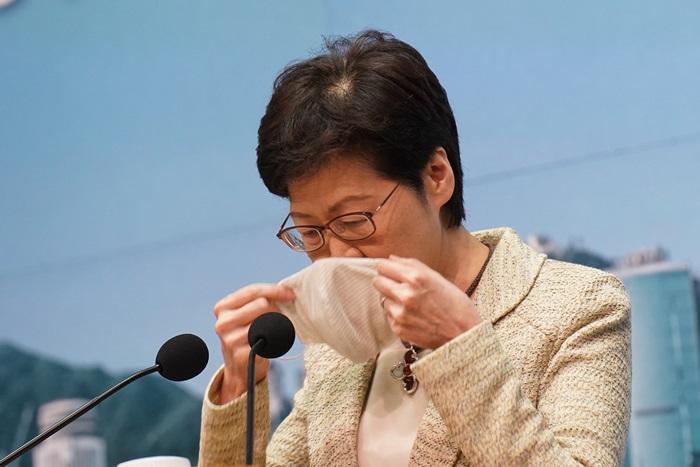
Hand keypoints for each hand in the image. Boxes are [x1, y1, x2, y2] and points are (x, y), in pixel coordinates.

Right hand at [212, 283, 295, 403]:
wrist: (240, 370)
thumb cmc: (248, 336)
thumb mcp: (247, 315)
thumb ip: (260, 300)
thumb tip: (286, 292)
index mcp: (222, 308)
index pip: (252, 291)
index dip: (274, 290)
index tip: (290, 294)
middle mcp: (222, 323)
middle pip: (261, 304)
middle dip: (275, 310)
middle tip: (279, 319)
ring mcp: (229, 340)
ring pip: (265, 322)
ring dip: (276, 327)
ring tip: (272, 334)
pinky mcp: (240, 355)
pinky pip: (268, 341)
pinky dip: (275, 342)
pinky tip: (270, 345)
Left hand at [372, 255, 479, 348]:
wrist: (464, 334)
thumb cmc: (455, 304)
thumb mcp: (437, 278)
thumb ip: (412, 265)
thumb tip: (391, 259)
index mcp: (416, 278)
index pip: (383, 266)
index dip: (387, 268)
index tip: (391, 272)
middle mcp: (405, 295)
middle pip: (377, 282)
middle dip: (386, 282)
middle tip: (397, 286)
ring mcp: (400, 313)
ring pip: (382, 300)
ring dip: (393, 300)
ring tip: (411, 305)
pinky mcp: (398, 329)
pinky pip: (389, 316)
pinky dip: (397, 315)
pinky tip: (413, 316)